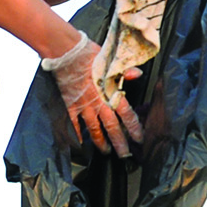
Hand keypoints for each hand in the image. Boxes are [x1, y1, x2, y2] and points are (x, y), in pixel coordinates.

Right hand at [41, 32, 144, 156]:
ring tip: (106, 151)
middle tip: (125, 154)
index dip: (134, 128)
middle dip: (119, 142)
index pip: (127, 114)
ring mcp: (83, 106)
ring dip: (101, 142)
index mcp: (111, 93)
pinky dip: (76, 135)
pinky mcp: (70, 105)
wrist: (67, 52)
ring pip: (94, 129)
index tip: (139, 138)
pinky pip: (73, 124)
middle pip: (112, 127)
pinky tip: (79, 144)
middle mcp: (99, 104)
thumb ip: (125, 72)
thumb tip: (138, 75)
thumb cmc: (90, 55)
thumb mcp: (111, 62)